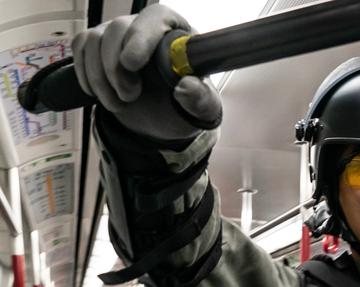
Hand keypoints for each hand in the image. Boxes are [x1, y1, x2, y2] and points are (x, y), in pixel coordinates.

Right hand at [71, 4, 221, 139]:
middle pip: (118, 28)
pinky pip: (80, 47)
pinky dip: (85, 74)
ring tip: (118, 103)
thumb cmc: (184, 106)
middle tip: (129, 97)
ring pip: (95, 39)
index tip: (131, 64)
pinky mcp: (99, 46)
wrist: (163, 119)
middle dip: (116, 68)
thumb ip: (200, 100)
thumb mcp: (202, 110)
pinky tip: (99, 94)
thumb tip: (186, 86)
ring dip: (100, 77)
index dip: (140, 37)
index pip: (156, 18)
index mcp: (177, 34)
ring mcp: (119, 35)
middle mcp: (146, 28)